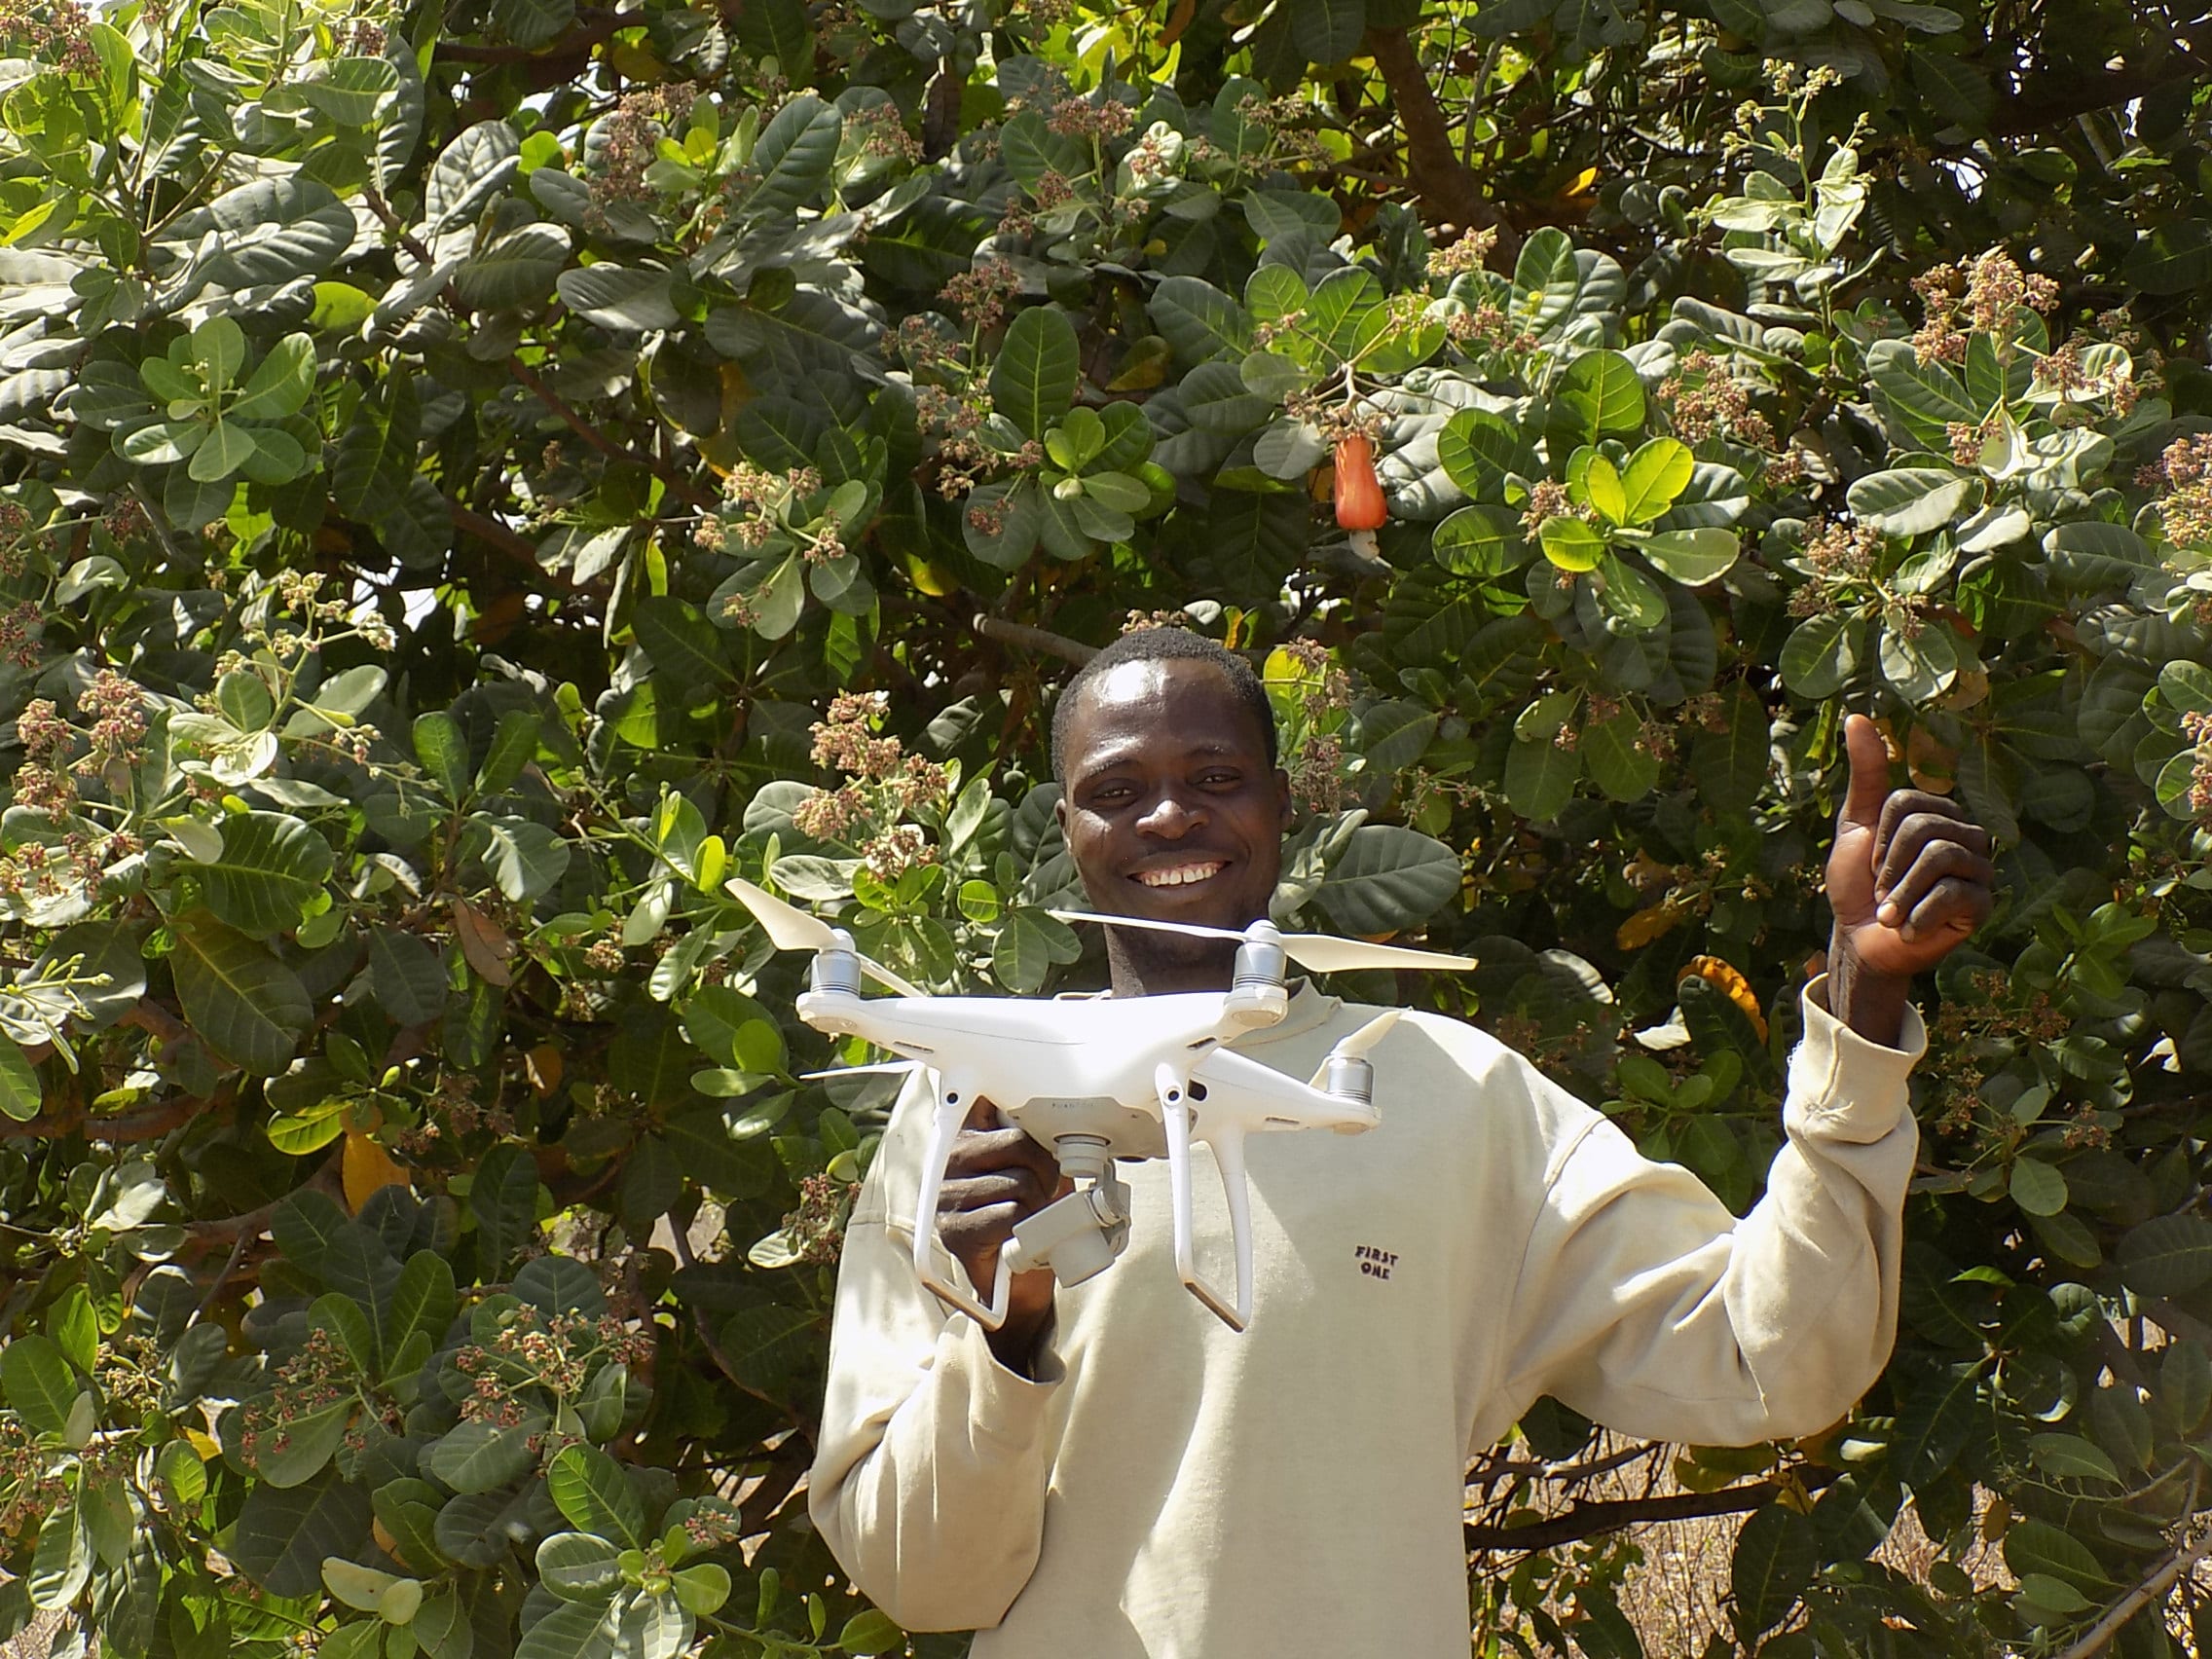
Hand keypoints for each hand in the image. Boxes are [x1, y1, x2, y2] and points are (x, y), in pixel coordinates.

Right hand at [936, 1098, 1068, 1369]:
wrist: (1022, 1279)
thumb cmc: (1034, 1214)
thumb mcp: (1042, 1165)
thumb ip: (1041, 1135)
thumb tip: (1068, 1116)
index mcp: (968, 1132)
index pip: (983, 1092)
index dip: (1011, 1096)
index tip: (1026, 1100)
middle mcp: (950, 1159)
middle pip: (1018, 1142)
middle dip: (1044, 1169)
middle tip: (1043, 1189)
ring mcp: (948, 1196)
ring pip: (1019, 1183)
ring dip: (1038, 1204)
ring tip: (1031, 1215)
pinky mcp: (954, 1231)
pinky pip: (1009, 1215)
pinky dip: (1027, 1229)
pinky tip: (1019, 1235)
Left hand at [1825, 715, 1994, 1039]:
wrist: (1860, 940)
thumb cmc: (1858, 882)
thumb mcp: (1856, 824)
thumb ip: (1866, 774)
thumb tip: (1857, 716)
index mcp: (1939, 813)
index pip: (1907, 804)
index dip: (1878, 839)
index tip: (1870, 864)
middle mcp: (1966, 835)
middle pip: (1924, 828)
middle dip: (1888, 866)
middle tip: (1882, 891)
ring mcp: (1979, 870)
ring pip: (1939, 858)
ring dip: (1900, 892)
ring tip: (1891, 911)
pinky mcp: (1983, 905)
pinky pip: (1954, 895)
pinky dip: (1918, 915)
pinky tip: (1910, 928)